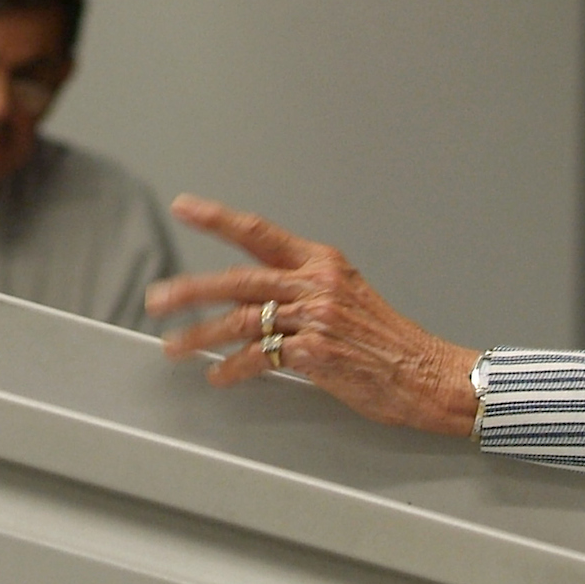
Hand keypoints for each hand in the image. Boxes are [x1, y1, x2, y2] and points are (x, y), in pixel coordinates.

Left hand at [147, 195, 479, 436]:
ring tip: (174, 346)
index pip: (259, 232)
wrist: (427, 374)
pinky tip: (219, 376)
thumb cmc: (387, 340)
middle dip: (190, 289)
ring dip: (200, 336)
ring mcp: (316, 318)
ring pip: (241, 321)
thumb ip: (302, 289)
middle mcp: (316, 284)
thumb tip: (254, 298)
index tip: (184, 207)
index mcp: (322, 262)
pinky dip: (233, 369)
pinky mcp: (317, 354)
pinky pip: (260, 359)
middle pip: (238, 279)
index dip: (217, 218)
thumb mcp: (347, 296)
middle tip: (157, 299)